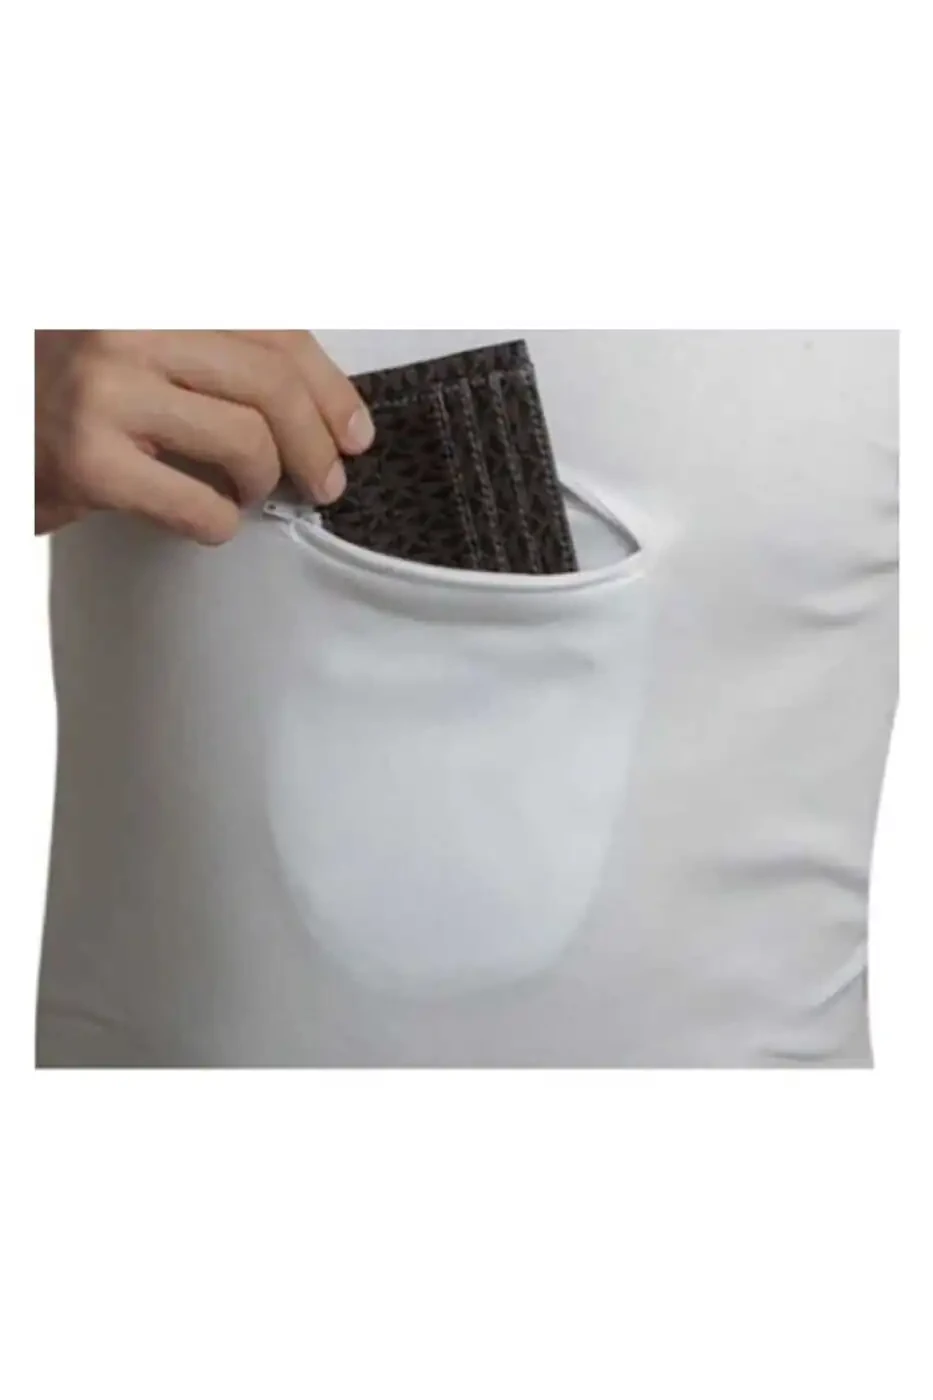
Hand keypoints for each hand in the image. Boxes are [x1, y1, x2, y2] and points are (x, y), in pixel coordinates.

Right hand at [34, 330, 373, 542]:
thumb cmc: (67, 397)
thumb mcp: (142, 348)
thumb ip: (216, 354)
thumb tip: (319, 403)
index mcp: (151, 293)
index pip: (272, 327)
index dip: (327, 386)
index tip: (352, 428)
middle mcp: (125, 325)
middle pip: (271, 382)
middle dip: (316, 442)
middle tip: (325, 479)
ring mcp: (104, 390)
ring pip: (246, 440)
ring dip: (264, 481)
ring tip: (248, 490)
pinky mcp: (89, 461)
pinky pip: (200, 505)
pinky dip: (221, 523)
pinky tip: (209, 518)